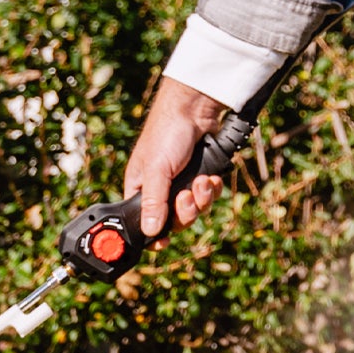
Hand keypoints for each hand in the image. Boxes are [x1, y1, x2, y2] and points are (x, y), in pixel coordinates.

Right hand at [124, 76, 228, 237]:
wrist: (195, 110)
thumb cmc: (167, 133)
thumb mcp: (156, 170)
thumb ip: (153, 202)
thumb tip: (150, 233)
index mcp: (141, 190)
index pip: (145, 223)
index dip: (155, 235)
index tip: (164, 242)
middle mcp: (161, 190)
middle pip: (175, 222)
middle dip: (185, 212)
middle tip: (186, 196)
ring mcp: (183, 184)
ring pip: (195, 210)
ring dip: (201, 198)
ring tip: (202, 180)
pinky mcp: (201, 177)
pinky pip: (209, 197)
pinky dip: (212, 189)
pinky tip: (211, 176)